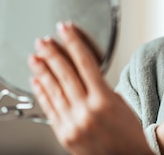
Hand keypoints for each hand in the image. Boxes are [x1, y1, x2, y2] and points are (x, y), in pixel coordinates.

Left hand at [28, 22, 151, 154]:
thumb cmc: (129, 133)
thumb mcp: (119, 102)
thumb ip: (98, 88)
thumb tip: (80, 74)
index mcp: (104, 100)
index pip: (84, 62)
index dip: (73, 42)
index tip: (64, 29)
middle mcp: (86, 111)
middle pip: (65, 74)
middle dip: (52, 54)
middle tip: (43, 40)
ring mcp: (73, 124)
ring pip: (54, 90)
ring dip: (42, 71)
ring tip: (34, 56)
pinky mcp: (64, 135)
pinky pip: (50, 109)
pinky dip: (42, 93)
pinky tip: (36, 82)